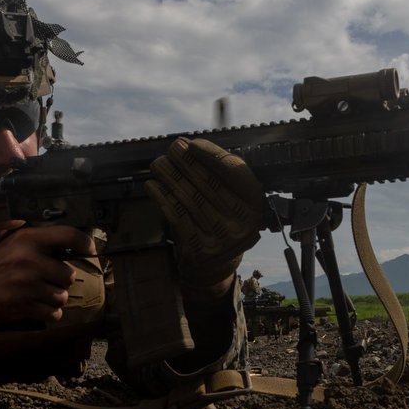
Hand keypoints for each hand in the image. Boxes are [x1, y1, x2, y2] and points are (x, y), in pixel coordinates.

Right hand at [0, 225, 96, 342]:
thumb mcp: (13, 244)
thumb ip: (41, 243)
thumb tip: (75, 247)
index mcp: (27, 239)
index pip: (68, 235)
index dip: (85, 243)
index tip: (91, 251)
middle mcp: (28, 259)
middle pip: (68, 275)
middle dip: (60, 282)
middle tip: (45, 282)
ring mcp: (25, 283)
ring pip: (62, 296)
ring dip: (54, 300)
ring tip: (38, 296)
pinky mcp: (22, 304)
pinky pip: (53, 313)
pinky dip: (49, 314)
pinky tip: (36, 308)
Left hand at [146, 138, 263, 287]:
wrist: (215, 265)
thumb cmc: (223, 221)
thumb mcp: (234, 198)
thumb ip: (220, 174)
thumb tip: (191, 146)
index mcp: (254, 204)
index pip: (234, 172)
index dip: (211, 154)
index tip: (192, 144)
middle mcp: (241, 222)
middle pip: (208, 182)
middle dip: (186, 162)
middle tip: (172, 148)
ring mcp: (220, 238)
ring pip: (189, 197)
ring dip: (170, 177)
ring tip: (159, 164)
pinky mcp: (198, 249)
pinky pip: (176, 216)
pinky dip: (162, 198)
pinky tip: (153, 186)